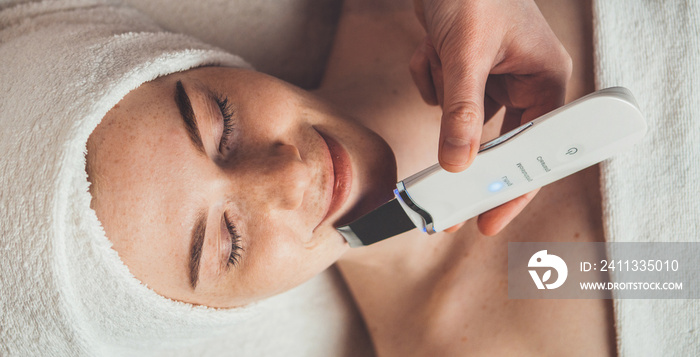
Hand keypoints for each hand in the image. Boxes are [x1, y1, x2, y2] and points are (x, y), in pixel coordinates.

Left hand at [410, 0, 570, 234]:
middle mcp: (524, 82)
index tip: (488, 219)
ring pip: (461, 117)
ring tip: (443, 49)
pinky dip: (431, 74)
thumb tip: (456, 163)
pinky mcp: (468, 71)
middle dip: (466, 156)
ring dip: (443, 91)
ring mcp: (494, 77)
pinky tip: (433, 45)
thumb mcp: (467, 54)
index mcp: (545, 79)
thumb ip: (462, 111)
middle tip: (442, 203)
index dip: (513, 188)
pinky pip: (443, 95)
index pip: (535, 150)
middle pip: (497, 143)